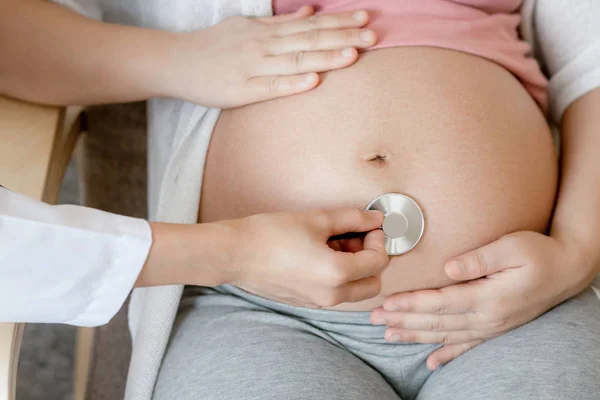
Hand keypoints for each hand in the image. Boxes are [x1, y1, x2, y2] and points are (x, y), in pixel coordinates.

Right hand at [161, 6, 376, 107]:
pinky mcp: (242, 89)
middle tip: (373, 35)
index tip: (364, 19)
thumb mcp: (247, 26)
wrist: (176, 61)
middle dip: (342, 37)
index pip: (309, 25)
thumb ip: (279, 22)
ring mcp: (253, 66)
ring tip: (353, 55)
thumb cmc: (214, 46)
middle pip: (309, 39)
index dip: (338, 22)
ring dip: (325, 57)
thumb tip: (309, 12)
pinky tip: (314, 81)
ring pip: (294, 60)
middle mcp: (264, 45)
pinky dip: (293, 83)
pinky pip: (271, 86)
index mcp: (266, 30)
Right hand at [223, 208, 389, 307]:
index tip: (369, 226)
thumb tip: (375, 219)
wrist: (235, 253)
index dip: (379, 239)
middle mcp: (330, 295)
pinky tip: (319, 253)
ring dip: (354, 268)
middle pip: (372, 284)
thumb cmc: (271, 235)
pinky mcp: (304, 302)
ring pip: (353, 290)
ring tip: (334, 242)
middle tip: (357, 238)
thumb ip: (353, 219)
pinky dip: (337, 276)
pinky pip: (333, 293)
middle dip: (371, 260)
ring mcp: (316, 302)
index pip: (378, 261)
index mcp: (337, 275)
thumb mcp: (317, 219)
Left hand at [371, 231, 593, 369]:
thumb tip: (448, 267)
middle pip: (436, 321)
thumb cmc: (539, 253)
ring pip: (445, 335)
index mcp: (487, 297)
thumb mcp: (512, 247)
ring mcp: (491, 326)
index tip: (386, 303)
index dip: (410, 304)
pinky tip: (432, 363)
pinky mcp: (495, 328)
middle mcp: (486, 317)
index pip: (439, 303)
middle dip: (403, 320)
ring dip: (415, 335)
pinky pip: (467, 346)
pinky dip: (447, 355)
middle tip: (374, 320)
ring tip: (389, 336)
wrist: (567, 271)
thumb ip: (479, 258)